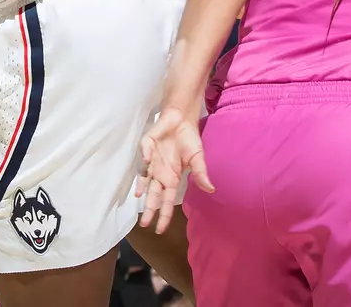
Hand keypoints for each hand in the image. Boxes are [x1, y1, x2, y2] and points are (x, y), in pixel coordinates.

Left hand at [136, 106, 212, 234]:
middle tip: (144, 224)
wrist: (181, 120)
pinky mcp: (147, 145)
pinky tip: (147, 164)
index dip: (164, 215)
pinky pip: (145, 153)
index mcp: (171, 179)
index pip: (167, 201)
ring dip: (142, 187)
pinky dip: (145, 158)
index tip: (160, 230)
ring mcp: (152, 161)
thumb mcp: (197, 158)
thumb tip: (211, 189)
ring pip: (144, 178)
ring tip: (139, 199)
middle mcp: (159, 173)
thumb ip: (200, 173)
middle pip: (153, 194)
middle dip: (149, 209)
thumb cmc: (189, 140)